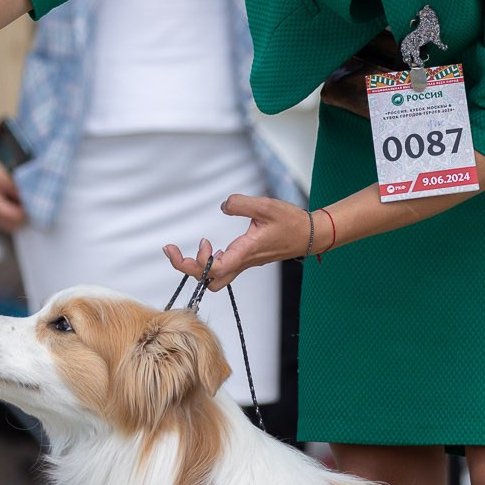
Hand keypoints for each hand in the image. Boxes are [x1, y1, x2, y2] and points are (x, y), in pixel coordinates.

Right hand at [0, 147, 27, 230]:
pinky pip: (1, 218)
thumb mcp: (4, 177)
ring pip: (7, 223)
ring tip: (23, 201)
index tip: (37, 203)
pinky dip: (10, 213)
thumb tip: (31, 200)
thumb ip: (17, 191)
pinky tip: (14, 200)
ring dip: (17, 215)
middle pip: (13, 225)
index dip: (29, 211)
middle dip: (24, 216)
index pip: (18, 218)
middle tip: (32, 203)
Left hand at [163, 196, 318, 291]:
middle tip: (173, 251)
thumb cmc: (291, 223)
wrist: (310, 235)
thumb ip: (241, 204)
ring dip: (201, 266)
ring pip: (216, 278)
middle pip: (209, 280)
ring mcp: (245, 263)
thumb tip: (224, 205)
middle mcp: (243, 262)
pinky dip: (212, 261)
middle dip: (188, 268)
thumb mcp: (266, 206)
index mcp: (245, 252)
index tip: (190, 246)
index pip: (213, 270)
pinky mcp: (247, 259)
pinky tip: (213, 247)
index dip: (195, 263)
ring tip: (199, 246)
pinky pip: (225, 268)